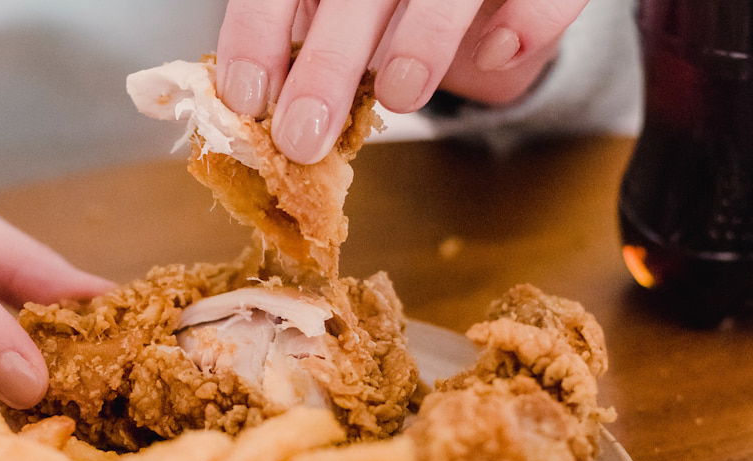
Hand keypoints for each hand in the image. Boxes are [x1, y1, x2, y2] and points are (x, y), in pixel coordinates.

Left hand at [216, 0, 587, 163]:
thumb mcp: (340, 15)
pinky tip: (494, 55)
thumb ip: (303, 51)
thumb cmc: (390, 4)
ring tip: (398, 98)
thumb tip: (256, 117)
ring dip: (420, 39)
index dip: (256, 35)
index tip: (248, 99)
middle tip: (303, 137)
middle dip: (325, 65)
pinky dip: (523, 23)